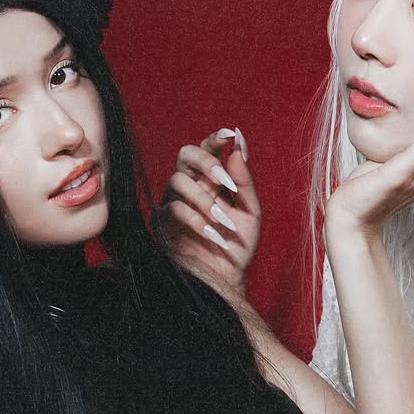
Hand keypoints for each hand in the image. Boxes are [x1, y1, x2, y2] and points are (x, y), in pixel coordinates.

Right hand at [154, 128, 260, 294]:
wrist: (225, 279)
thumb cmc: (237, 246)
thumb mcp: (250, 213)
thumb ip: (245, 182)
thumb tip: (237, 148)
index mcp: (211, 180)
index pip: (208, 150)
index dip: (215, 139)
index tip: (229, 135)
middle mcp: (191, 186)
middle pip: (185, 154)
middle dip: (205, 161)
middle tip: (223, 181)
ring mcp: (174, 202)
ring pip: (178, 181)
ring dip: (204, 200)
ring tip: (223, 221)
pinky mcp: (163, 223)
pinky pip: (173, 210)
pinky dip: (197, 221)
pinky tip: (214, 235)